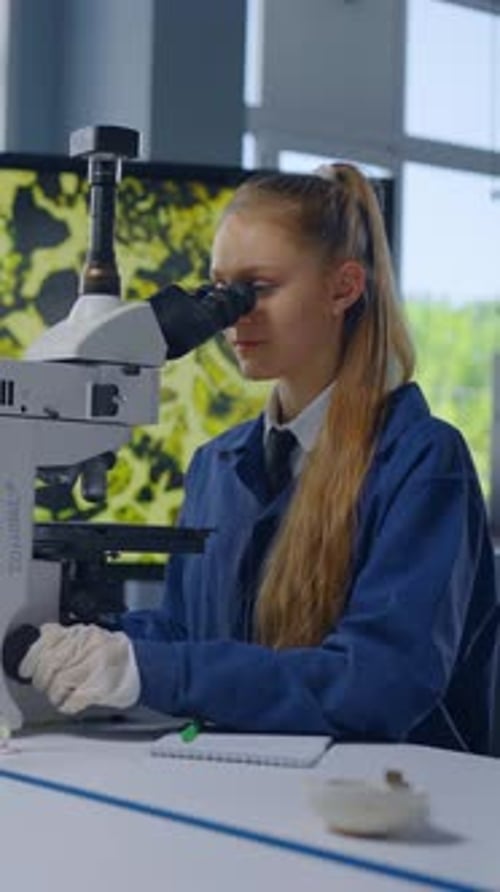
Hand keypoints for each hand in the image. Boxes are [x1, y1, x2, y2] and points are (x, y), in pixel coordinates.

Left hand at [18, 623, 139, 714]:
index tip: (27, 669)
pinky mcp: (102, 687)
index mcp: (85, 632)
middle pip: (50, 663)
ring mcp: (98, 665)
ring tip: (59, 696)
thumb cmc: (118, 657)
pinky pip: (74, 699)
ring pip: (59, 682)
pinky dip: (67, 705)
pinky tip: (70, 704)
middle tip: (45, 686)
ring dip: (54, 694)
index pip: (47, 640)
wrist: (150, 668)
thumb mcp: (91, 639)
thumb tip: (40, 643)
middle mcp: (91, 644)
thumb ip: (67, 639)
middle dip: (42, 680)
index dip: (32, 658)